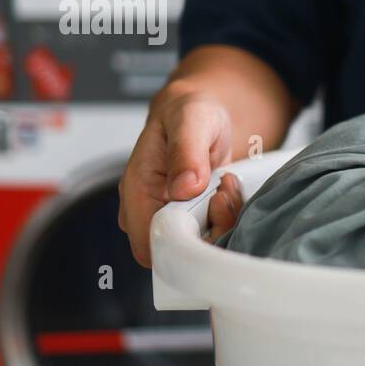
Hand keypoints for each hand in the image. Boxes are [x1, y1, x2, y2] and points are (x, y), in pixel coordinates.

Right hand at [117, 88, 237, 266]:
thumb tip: (183, 187)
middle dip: (211, 228)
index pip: (150, 244)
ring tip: (225, 184)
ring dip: (223, 221)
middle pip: (176, 251)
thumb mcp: (191, 118)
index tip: (213, 202)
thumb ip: (186, 150)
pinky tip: (227, 191)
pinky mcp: (191, 221)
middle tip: (224, 191)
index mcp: (137, 190)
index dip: (186, 238)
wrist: (202, 116)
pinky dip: (228, 219)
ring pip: (198, 247)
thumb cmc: (189, 114)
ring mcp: (169, 218)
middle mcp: (148, 211)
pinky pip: (213, 237)